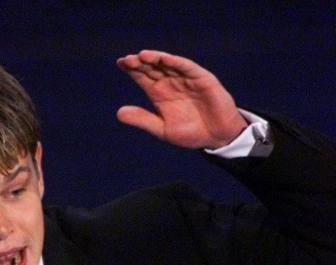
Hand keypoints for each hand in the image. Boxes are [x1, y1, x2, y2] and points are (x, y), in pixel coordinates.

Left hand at [116, 50, 248, 148]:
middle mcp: (171, 82)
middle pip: (152, 68)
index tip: (120, 62)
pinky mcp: (202, 79)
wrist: (216, 138)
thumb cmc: (190, 133)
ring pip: (168, 64)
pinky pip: (188, 68)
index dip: (132, 69)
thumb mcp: (162, 129)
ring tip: (142, 55)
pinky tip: (164, 58)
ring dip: (156, 58)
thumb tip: (118, 113)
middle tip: (127, 60)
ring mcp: (186, 79)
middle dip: (140, 63)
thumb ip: (142, 119)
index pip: (142, 76)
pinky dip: (176, 62)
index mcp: (159, 93)